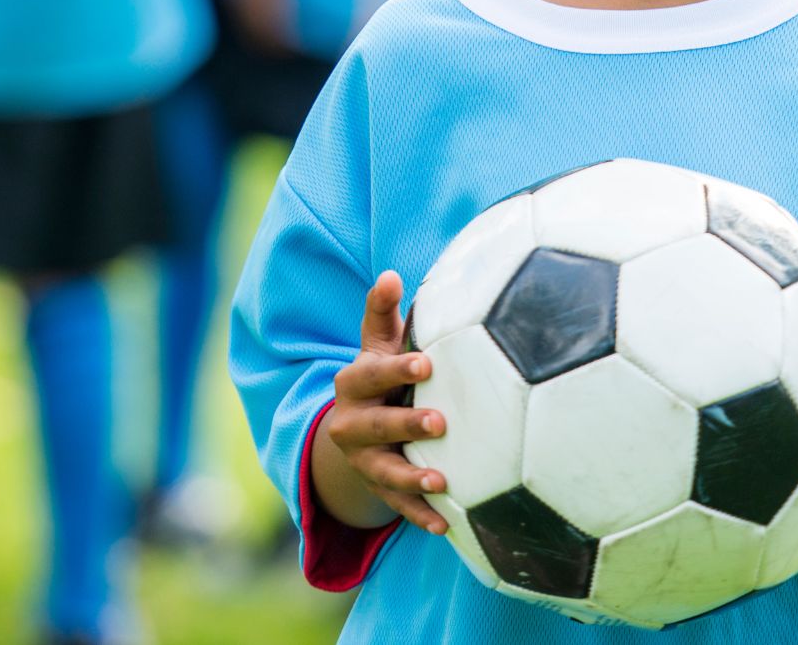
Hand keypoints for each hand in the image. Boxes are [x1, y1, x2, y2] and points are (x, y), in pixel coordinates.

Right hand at [313, 270, 451, 534]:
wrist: (354, 430)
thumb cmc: (380, 376)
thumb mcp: (377, 345)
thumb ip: (382, 313)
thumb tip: (391, 274)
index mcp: (353, 384)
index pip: (373, 375)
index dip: (397, 369)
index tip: (428, 363)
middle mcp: (351, 425)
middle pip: (376, 427)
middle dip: (405, 425)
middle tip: (440, 421)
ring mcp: (363, 461)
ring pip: (385, 472)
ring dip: (412, 479)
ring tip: (441, 481)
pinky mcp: (377, 489)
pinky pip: (398, 507)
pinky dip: (420, 516)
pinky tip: (446, 523)